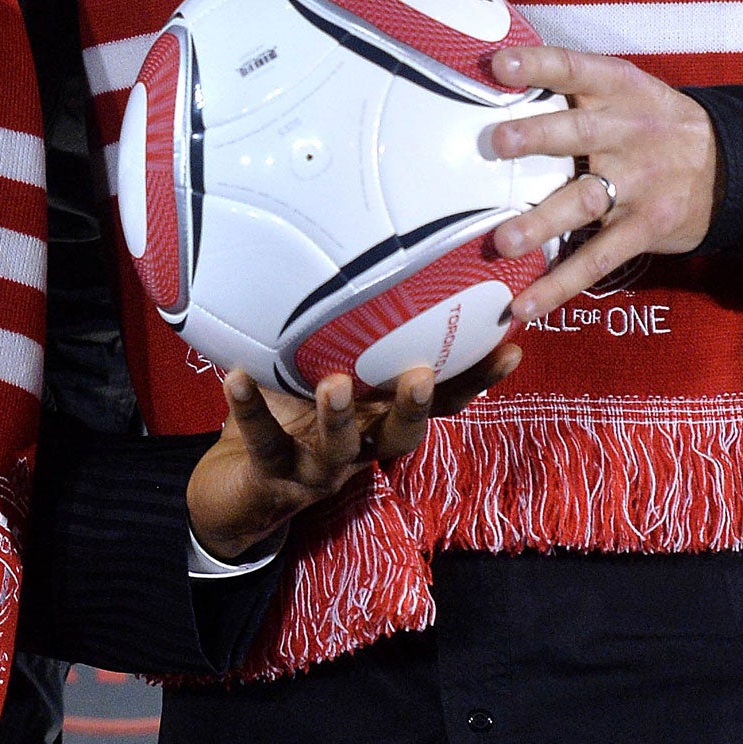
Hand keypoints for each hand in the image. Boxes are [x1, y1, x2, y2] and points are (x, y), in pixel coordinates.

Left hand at [185, 348, 518, 562]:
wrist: (233, 491)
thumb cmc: (283, 417)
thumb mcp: (312, 370)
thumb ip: (336, 332)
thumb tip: (349, 252)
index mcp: (377, 419)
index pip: (438, 401)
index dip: (475, 378)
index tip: (509, 344)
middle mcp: (358, 447)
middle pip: (401, 434)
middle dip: (416, 405)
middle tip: (422, 374)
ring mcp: (318, 468)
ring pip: (339, 450)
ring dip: (337, 417)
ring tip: (334, 384)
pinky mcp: (272, 477)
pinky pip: (263, 441)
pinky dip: (250, 407)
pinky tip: (234, 376)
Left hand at [488, 44, 720, 321]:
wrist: (732, 165)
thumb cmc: (654, 121)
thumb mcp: (627, 88)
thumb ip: (573, 84)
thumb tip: (495, 68)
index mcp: (618, 91)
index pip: (575, 69)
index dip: (539, 64)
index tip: (501, 64)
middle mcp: (627, 134)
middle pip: (580, 134)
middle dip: (538, 137)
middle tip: (497, 143)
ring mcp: (637, 184)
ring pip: (585, 202)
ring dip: (543, 221)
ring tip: (504, 241)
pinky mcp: (644, 229)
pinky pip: (598, 258)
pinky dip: (561, 284)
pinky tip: (525, 303)